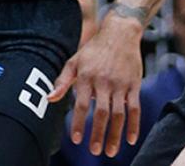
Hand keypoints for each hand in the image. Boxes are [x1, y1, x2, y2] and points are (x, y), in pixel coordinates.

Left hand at [50, 13, 143, 156]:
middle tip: (94, 151)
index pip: (81, 104)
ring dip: (116, 135)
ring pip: (119, 114)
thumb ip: (62, 81)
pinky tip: (131, 140)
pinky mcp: (134, 85)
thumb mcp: (74, 62)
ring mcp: (120, 84)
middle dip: (98, 134)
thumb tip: (49, 99)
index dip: (78, 123)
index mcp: (86, 76)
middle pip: (101, 112)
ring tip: (110, 151)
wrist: (120, 33)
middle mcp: (103, 81)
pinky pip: (135, 108)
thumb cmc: (93, 50)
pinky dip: (134, 125)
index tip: (76, 140)